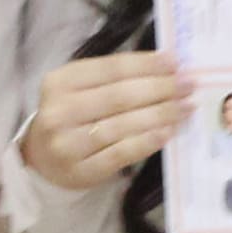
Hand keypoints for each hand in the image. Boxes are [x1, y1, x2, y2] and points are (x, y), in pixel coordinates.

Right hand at [18, 50, 189, 196]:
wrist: (42, 161)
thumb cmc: (70, 118)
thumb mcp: (79, 89)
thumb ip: (113, 77)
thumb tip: (165, 66)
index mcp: (60, 82)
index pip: (112, 68)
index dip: (147, 64)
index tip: (175, 62)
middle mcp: (60, 111)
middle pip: (120, 96)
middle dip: (160, 88)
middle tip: (189, 85)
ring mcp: (69, 144)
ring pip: (124, 124)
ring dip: (161, 114)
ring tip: (185, 107)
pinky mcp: (82, 170)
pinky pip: (122, 153)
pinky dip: (147, 141)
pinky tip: (168, 132)